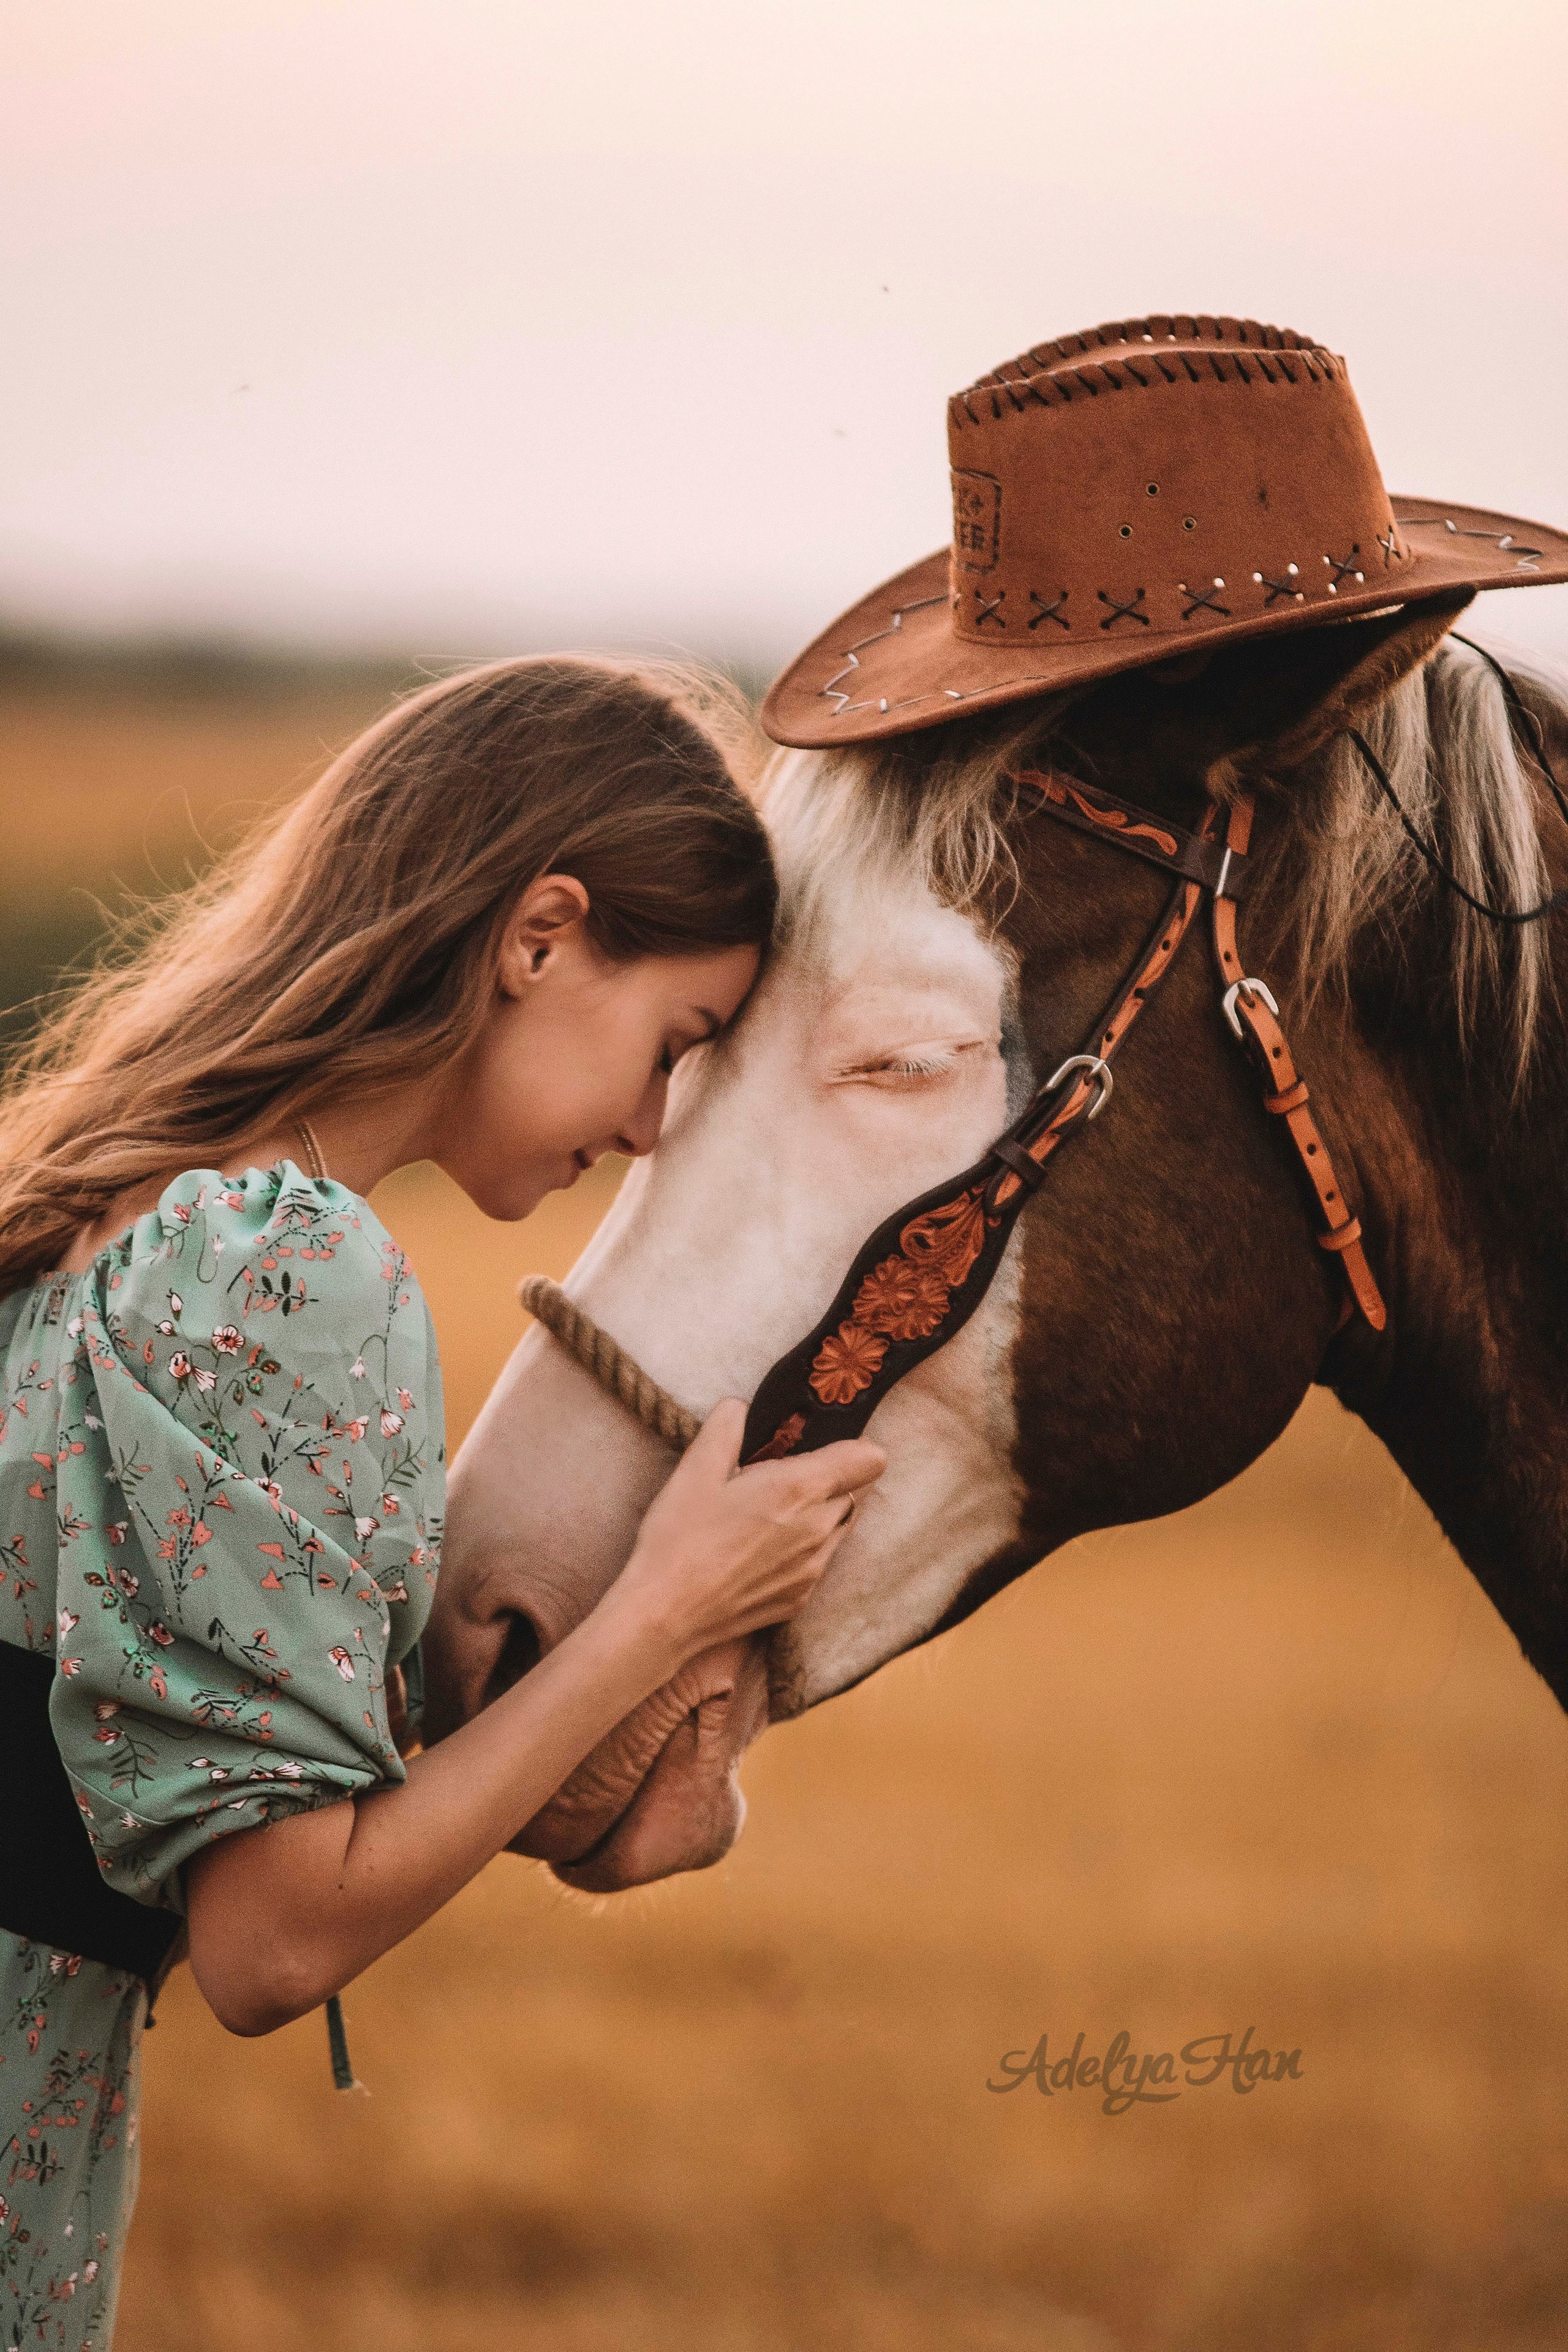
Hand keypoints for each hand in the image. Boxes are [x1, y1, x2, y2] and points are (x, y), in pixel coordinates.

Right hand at [607, 1399, 884, 1665]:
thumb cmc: (679, 1537)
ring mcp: (813, 1569)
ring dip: (820, 1515)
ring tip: (771, 1516)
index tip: (822, 1448)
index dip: (853, 1447)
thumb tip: (740, 1407)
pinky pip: (820, 1563)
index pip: (870, 1460)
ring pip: (840, 1528)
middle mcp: (818, 1529)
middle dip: (831, 1480)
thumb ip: (726, 1425)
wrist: (665, 1613)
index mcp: (799, 1488)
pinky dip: (804, 1550)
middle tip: (781, 1481)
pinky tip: (761, 1552)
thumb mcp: (695, 1468)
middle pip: (857, 1492)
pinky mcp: (801, 1599)